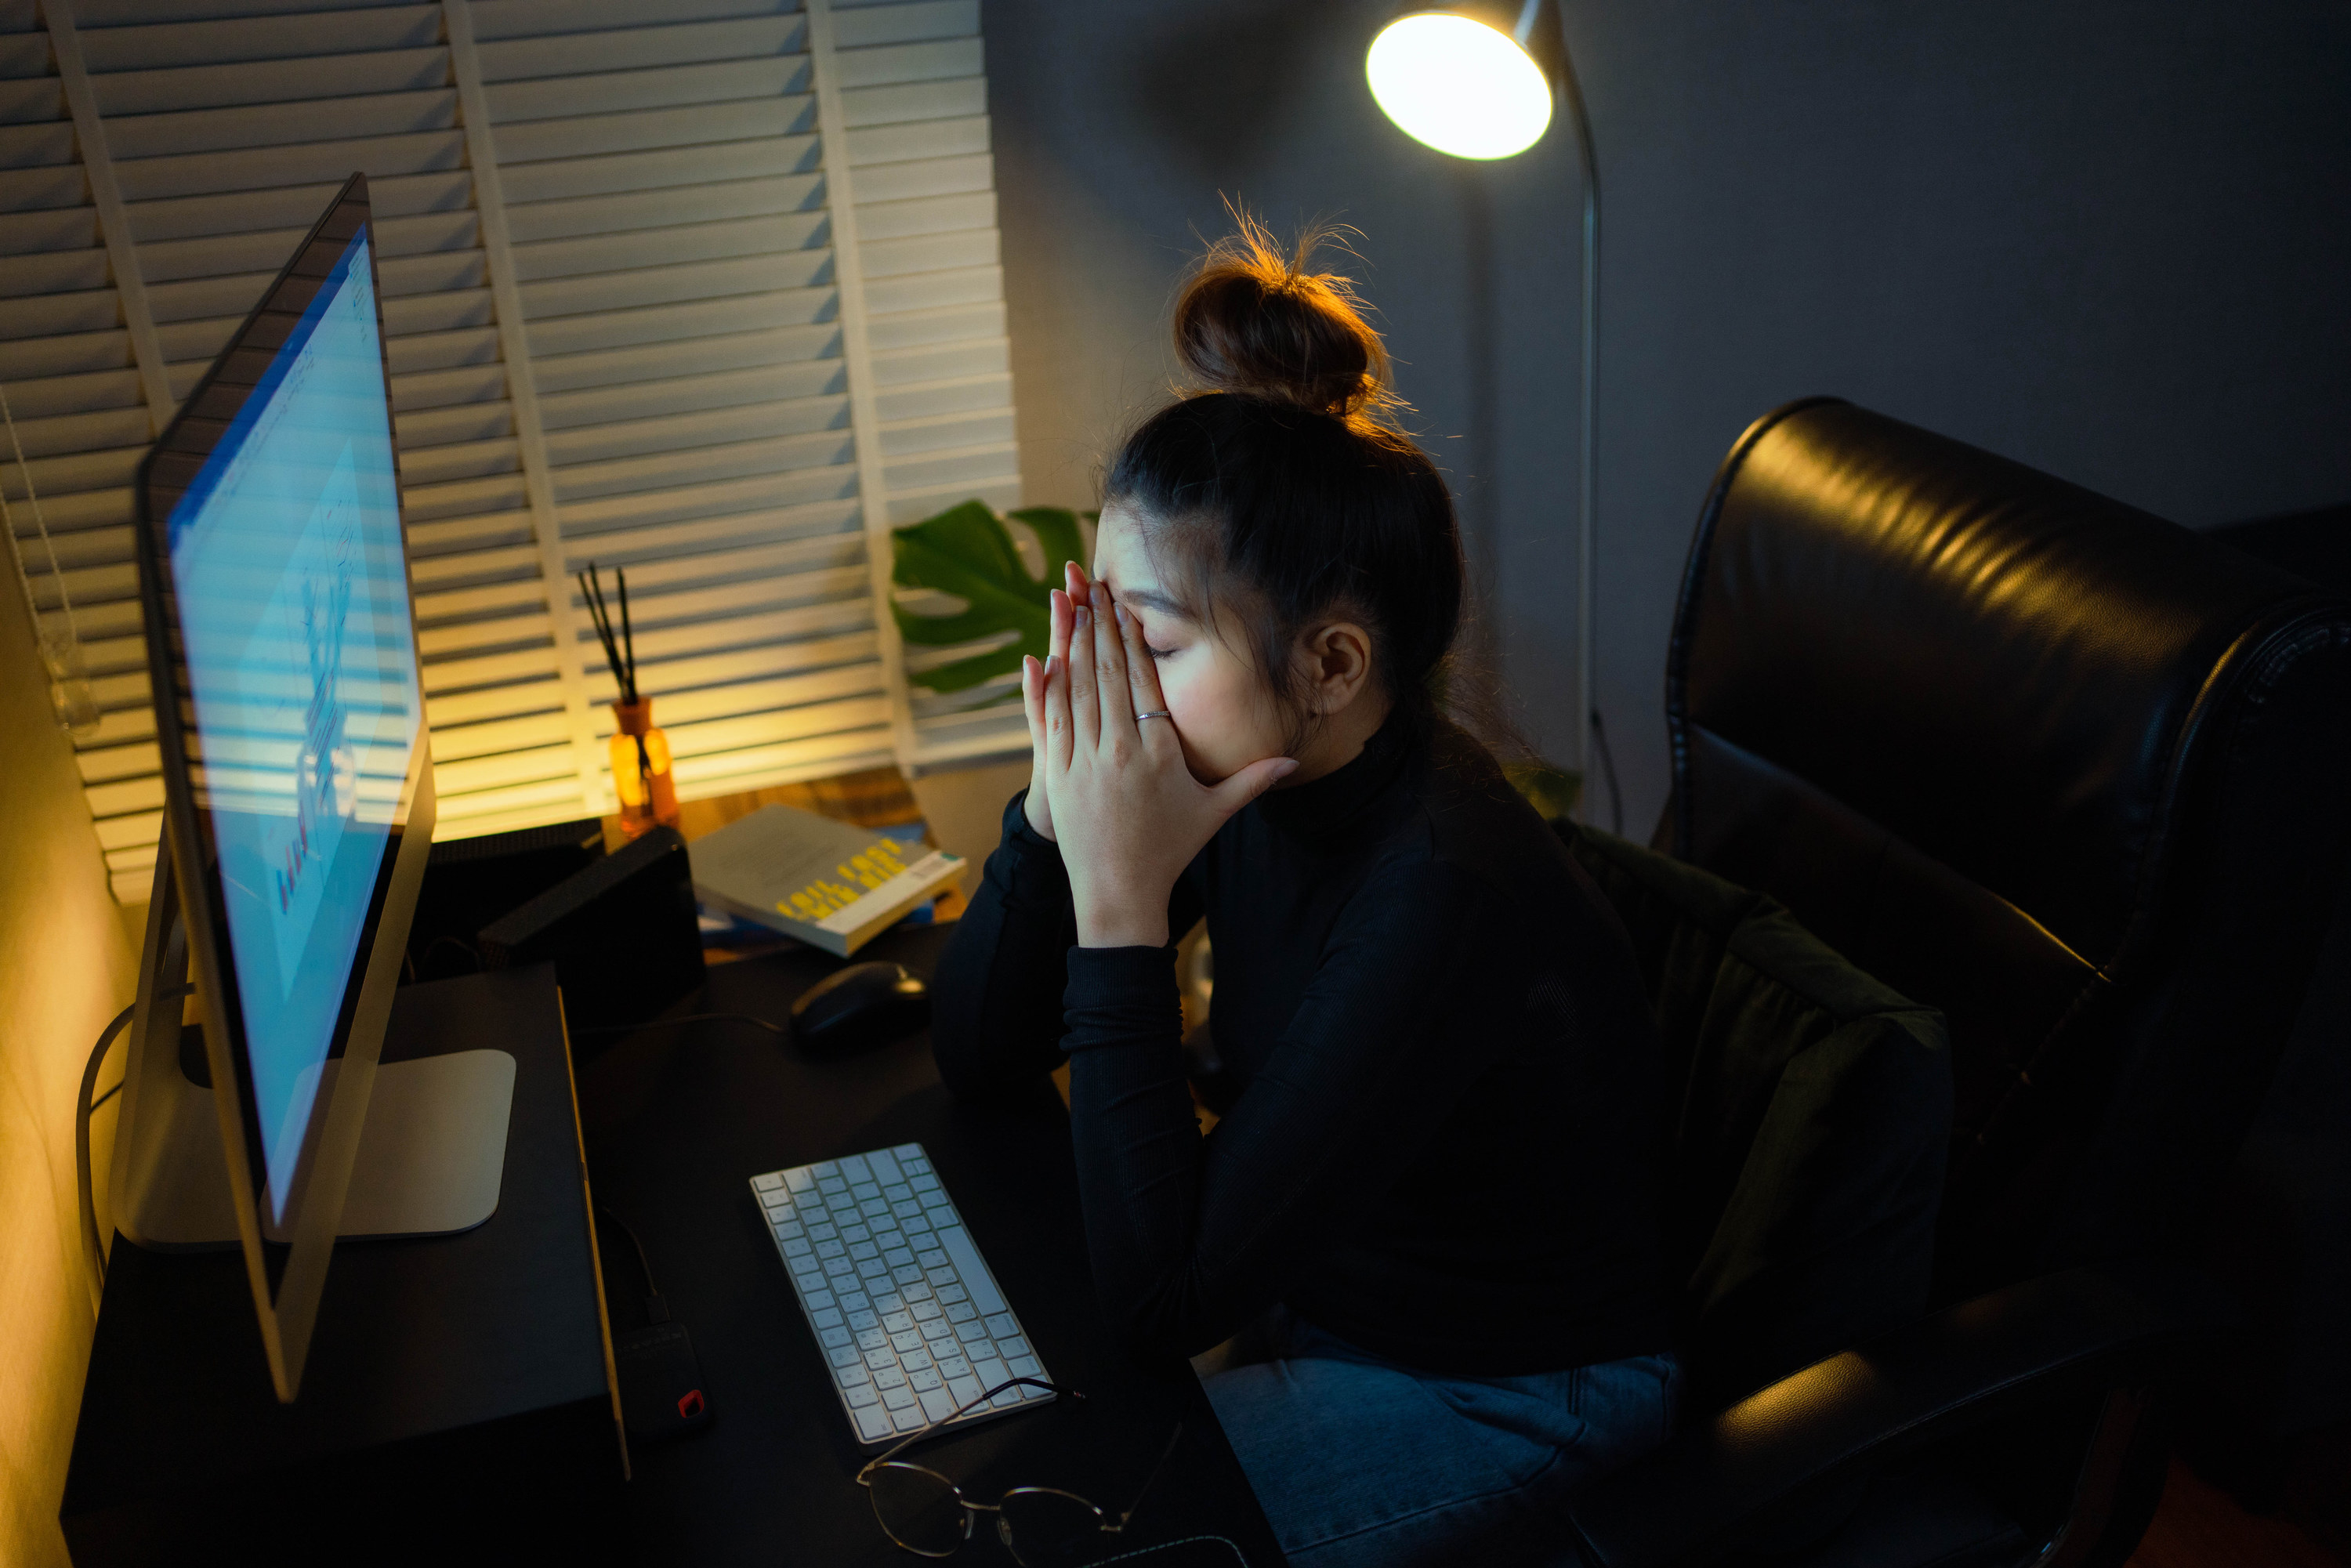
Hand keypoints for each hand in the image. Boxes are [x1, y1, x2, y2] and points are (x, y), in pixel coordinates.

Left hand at [1024, 575, 1295, 946]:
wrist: (1119, 893)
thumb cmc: (1169, 851)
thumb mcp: (1213, 812)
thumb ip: (1253, 781)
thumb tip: (1295, 763)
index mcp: (1158, 752)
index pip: (1143, 681)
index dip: (1132, 640)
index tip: (1125, 606)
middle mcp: (1119, 750)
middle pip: (1109, 675)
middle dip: (1100, 627)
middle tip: (1092, 588)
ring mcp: (1084, 761)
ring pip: (1077, 690)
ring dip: (1075, 645)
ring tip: (1073, 609)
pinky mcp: (1057, 775)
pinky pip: (1052, 719)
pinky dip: (1049, 685)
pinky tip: (1048, 657)